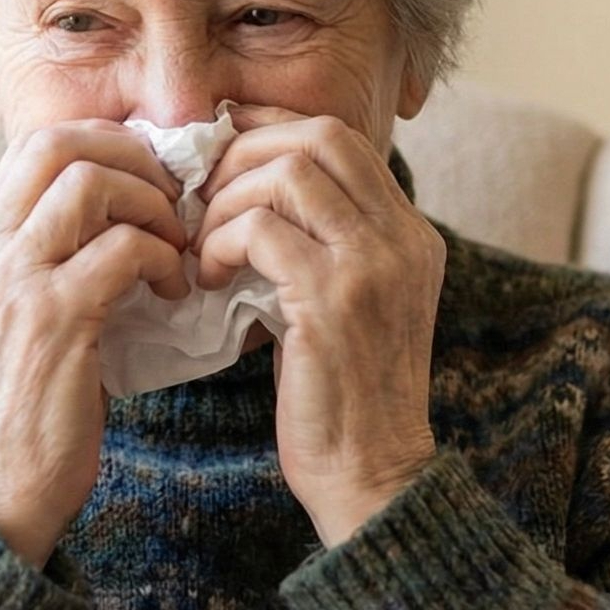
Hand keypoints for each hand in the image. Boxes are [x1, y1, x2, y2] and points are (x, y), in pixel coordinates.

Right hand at [0, 121, 191, 566]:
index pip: (34, 144)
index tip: (150, 176)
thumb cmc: (27, 404)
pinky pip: (122, 249)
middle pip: (58, 143)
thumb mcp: (19, 314)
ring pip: (91, 182)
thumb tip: (118, 207)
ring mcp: (13, 280)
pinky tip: (174, 290)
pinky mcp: (53, 318)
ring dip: (151, 204)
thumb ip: (49, 257)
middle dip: (131, 156)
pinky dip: (163, 258)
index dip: (104, 142)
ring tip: (176, 245)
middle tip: (173, 197)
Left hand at [194, 105, 444, 546]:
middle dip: (243, 154)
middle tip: (200, 197)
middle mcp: (402, 238)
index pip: (339, 137)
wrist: (372, 478)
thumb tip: (244, 189)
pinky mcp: (334, 299)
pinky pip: (260, 231)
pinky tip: (207, 278)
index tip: (220, 155)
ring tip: (202, 245)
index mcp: (409, 234)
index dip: (270, 130)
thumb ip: (319, 245)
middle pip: (317, 136)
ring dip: (226, 200)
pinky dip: (220, 243)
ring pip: (286, 173)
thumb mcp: (346, 305)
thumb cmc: (342, 399)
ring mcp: (374, 265)